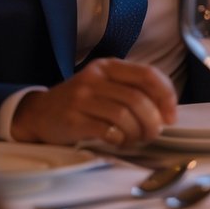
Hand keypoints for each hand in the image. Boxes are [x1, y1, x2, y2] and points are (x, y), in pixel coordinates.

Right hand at [9, 58, 177, 145]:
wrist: (38, 114)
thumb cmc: (81, 103)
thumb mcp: (105, 86)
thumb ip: (133, 91)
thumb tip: (167, 114)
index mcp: (108, 66)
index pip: (147, 74)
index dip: (166, 96)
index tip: (171, 116)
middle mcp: (95, 78)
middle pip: (137, 99)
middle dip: (152, 121)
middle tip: (153, 134)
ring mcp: (81, 97)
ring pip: (124, 115)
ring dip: (137, 132)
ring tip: (136, 139)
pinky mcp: (72, 119)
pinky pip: (106, 130)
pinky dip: (120, 139)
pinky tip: (119, 142)